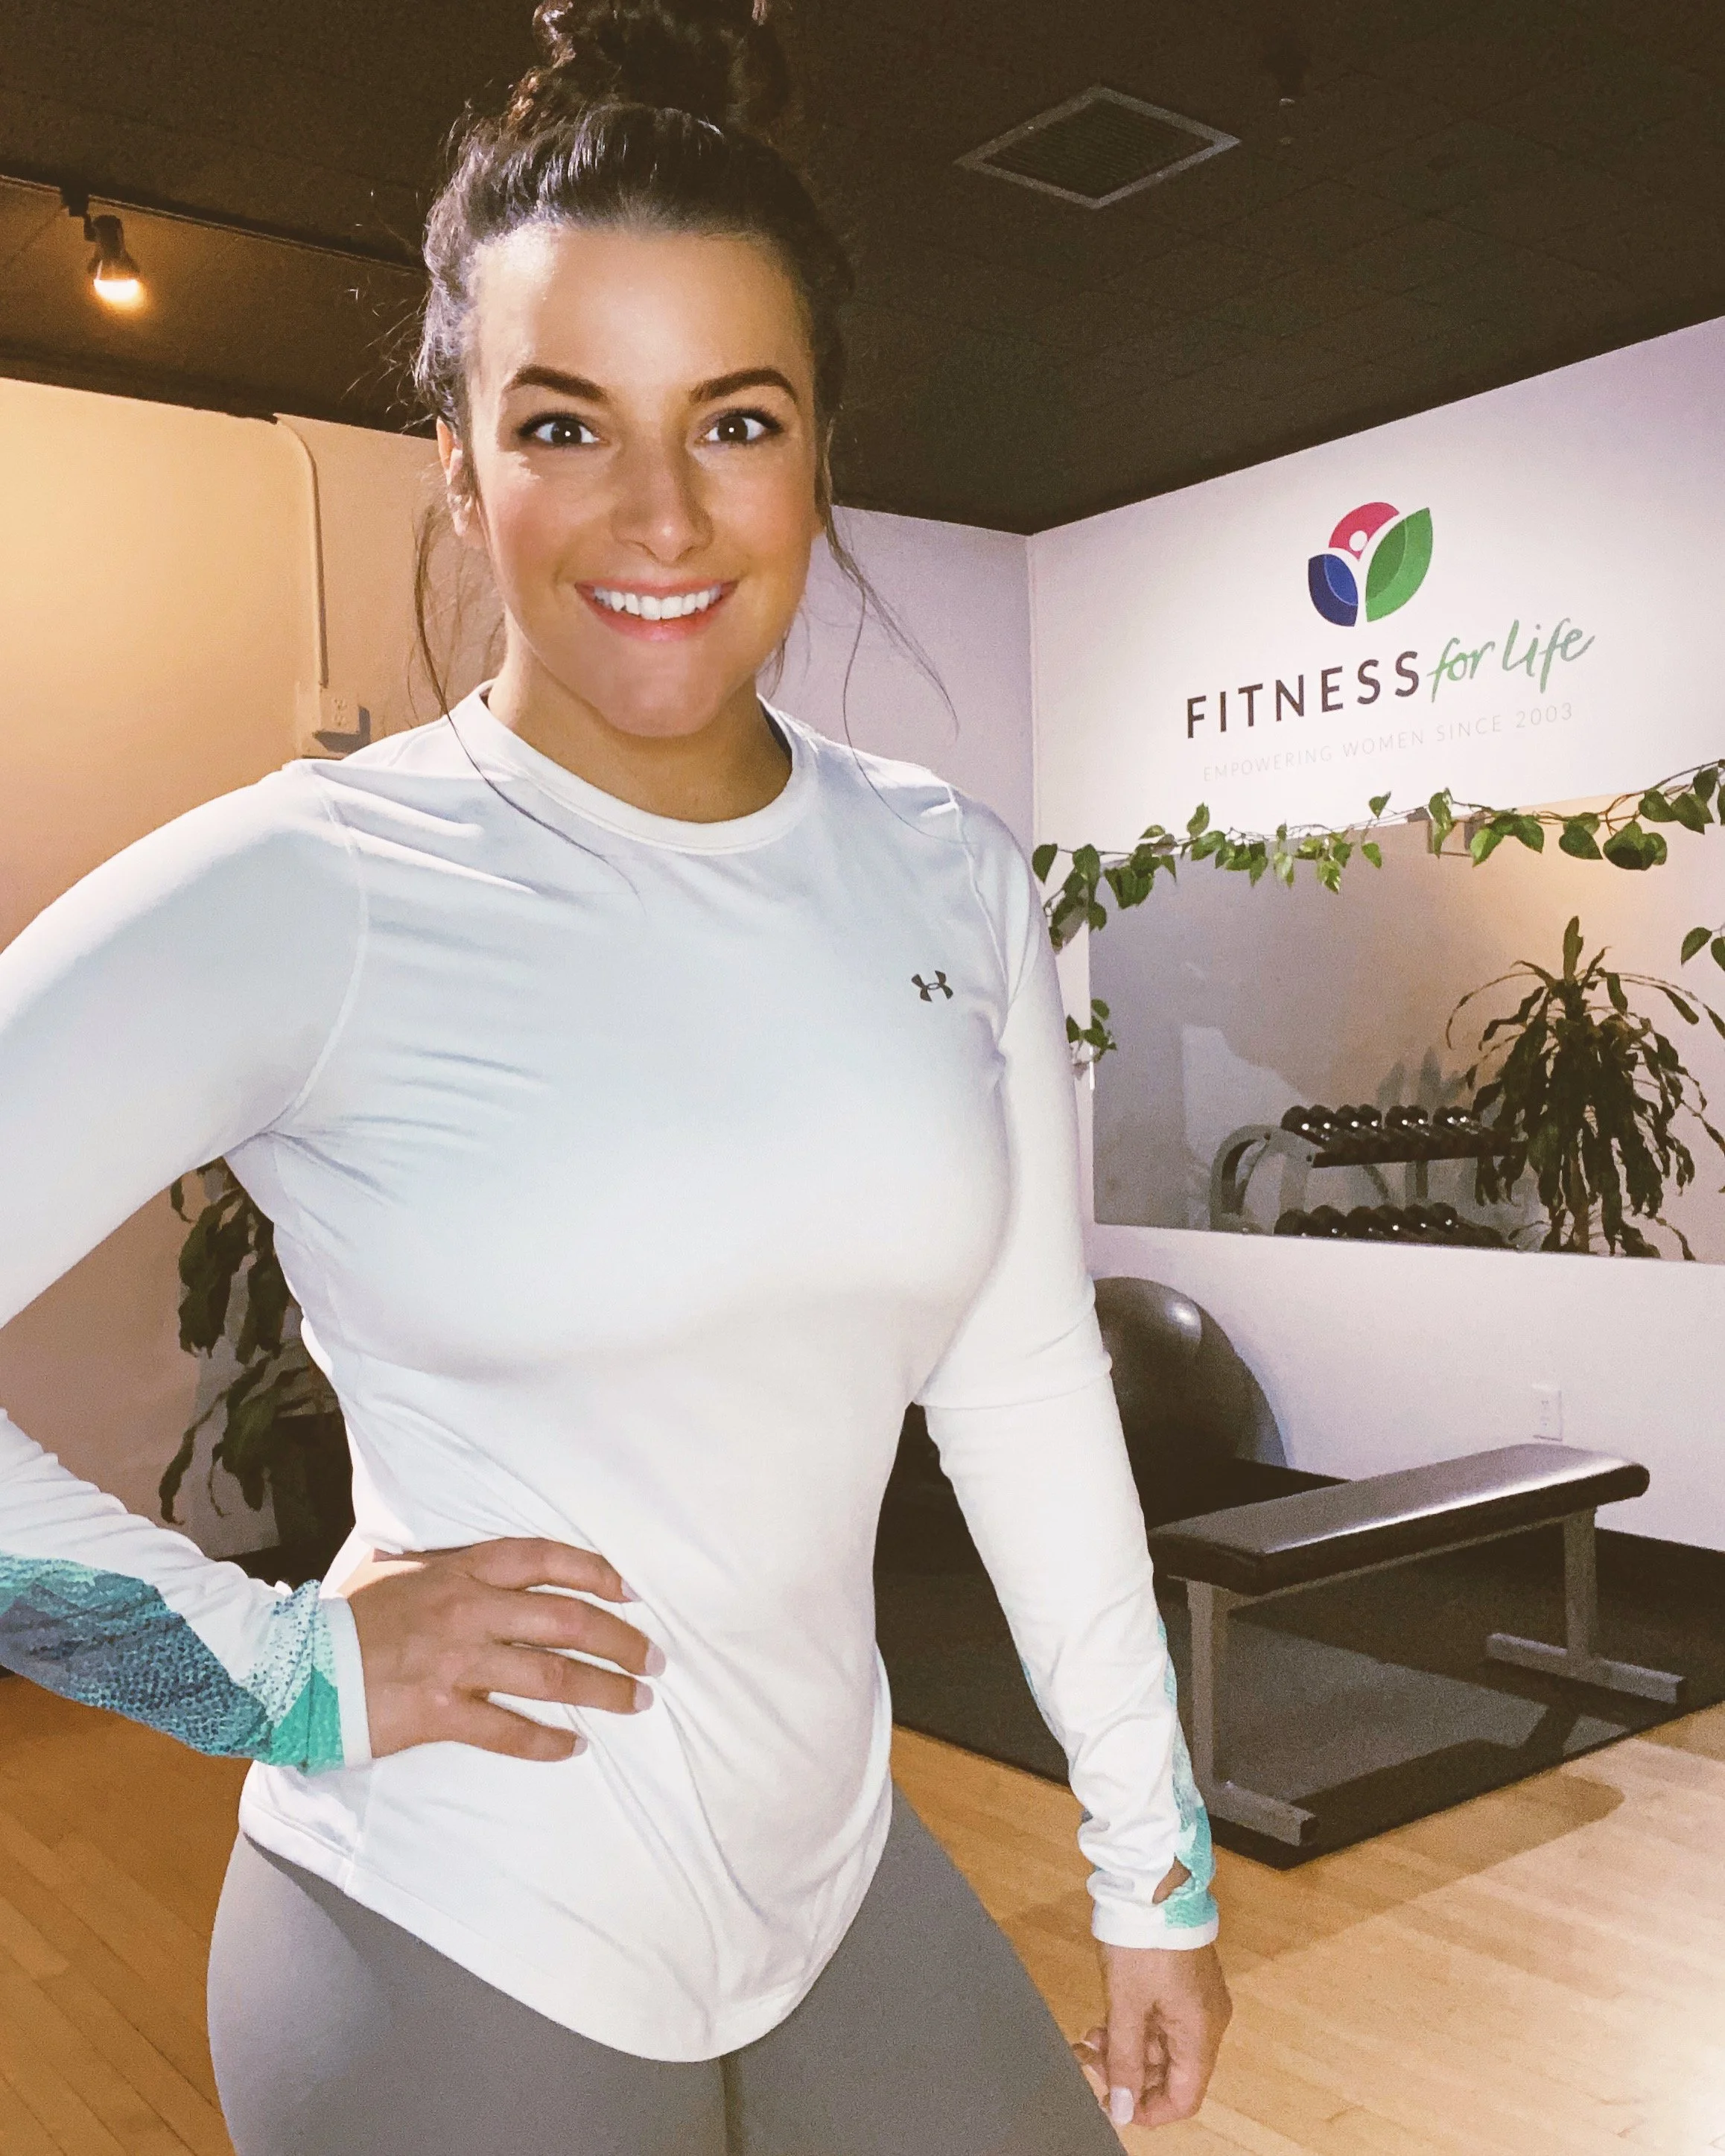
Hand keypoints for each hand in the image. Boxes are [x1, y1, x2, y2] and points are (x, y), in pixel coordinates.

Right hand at [335, 1537, 660, 1761]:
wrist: (292, 1666)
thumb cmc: (350, 1615)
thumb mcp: (403, 1570)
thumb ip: (452, 1567)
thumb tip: (495, 1568)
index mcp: (460, 1570)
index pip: (544, 1560)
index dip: (595, 1572)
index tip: (630, 1592)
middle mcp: (467, 1610)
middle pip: (566, 1620)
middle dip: (620, 1640)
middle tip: (654, 1659)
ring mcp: (455, 1663)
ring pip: (550, 1675)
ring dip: (603, 1689)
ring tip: (636, 1701)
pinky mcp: (438, 1713)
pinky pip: (507, 1730)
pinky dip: (546, 1741)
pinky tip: (575, 1747)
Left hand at [1072, 1867, 1232, 2132]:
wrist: (1154, 1882)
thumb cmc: (1143, 1943)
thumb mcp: (1125, 2004)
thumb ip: (1124, 2061)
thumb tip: (1123, 2111)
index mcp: (1200, 2033)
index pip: (1185, 2098)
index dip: (1149, 2111)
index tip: (1112, 2105)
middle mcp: (1206, 2022)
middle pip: (1172, 2073)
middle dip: (1129, 2075)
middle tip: (1087, 2061)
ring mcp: (1197, 2000)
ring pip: (1163, 2046)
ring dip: (1126, 2050)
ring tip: (1088, 2041)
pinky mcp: (1183, 1982)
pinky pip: (1162, 2021)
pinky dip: (1134, 2028)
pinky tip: (1104, 2023)